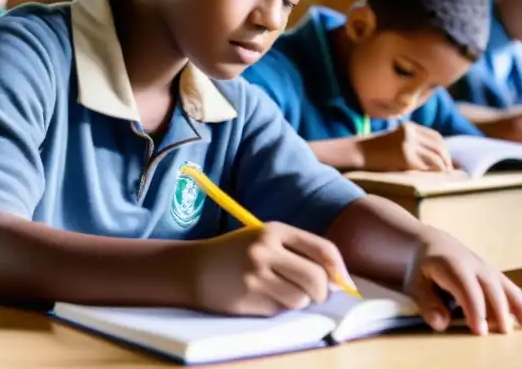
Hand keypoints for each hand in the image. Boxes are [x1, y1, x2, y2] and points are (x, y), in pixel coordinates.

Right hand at [191, 222, 353, 315]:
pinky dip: (278, 307)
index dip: (340, 270)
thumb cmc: (237, 255)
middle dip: (322, 292)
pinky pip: (280, 309)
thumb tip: (339, 283)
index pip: (323, 249)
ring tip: (279, 292)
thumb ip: (300, 254)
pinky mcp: (249, 297)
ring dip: (298, 301)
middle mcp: (265, 249)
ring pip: (301, 298)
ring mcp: (256, 274)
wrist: (194, 268)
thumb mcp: (266, 241)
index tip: (345, 284)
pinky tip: (260, 297)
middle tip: (314, 295)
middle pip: (317, 278)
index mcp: (274, 230)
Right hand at [358, 123, 452, 171]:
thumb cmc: (374, 150)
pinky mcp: (406, 157)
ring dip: (444, 166)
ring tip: (446, 174)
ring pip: (437, 156)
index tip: (446, 159)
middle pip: (439, 145)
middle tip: (449, 169)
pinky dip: (435, 170)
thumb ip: (411, 142)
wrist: (357, 152)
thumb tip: (432, 156)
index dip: (444, 149)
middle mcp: (410, 132)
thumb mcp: (394, 140)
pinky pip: (428, 165)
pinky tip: (436, 175)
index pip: (435, 136)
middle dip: (447, 158)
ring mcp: (408, 144)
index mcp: (408, 127)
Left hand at [405, 229, 521, 334]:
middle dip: (498, 310)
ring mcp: (488, 269)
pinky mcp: (497, 276)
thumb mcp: (415, 284)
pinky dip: (520, 303)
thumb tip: (441, 324)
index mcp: (451, 265)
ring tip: (521, 326)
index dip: (475, 309)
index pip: (467, 288)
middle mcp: (474, 265)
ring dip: (515, 306)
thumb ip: (426, 303)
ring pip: (506, 286)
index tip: (480, 331)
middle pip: (491, 287)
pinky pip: (512, 289)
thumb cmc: (423, 269)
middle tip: (500, 333)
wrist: (434, 245)